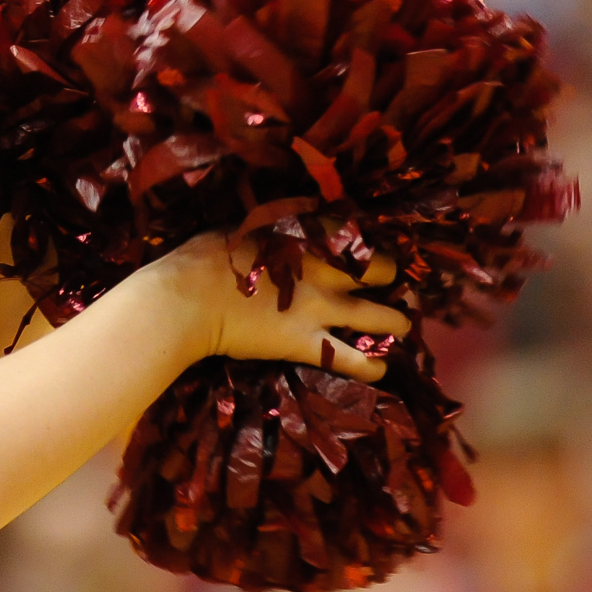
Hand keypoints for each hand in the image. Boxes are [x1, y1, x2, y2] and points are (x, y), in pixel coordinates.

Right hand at [152, 231, 410, 382]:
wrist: (190, 300)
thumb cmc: (206, 257)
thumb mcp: (243, 227)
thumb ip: (272, 229)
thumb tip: (283, 224)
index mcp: (307, 237)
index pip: (352, 232)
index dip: (364, 239)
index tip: (365, 244)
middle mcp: (326, 272)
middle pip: (380, 270)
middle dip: (389, 275)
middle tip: (389, 282)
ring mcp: (322, 310)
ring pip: (380, 316)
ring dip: (396, 321)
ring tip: (401, 325)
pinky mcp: (310, 344)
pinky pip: (354, 360)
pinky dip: (372, 365)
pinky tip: (381, 368)